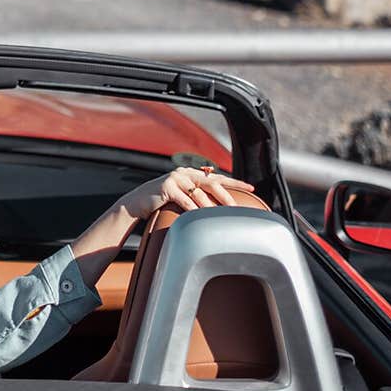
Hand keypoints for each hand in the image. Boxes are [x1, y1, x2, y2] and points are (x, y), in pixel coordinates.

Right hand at [118, 167, 254, 221]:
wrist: (139, 202)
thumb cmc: (164, 202)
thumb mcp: (183, 196)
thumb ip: (199, 197)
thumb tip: (220, 209)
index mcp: (193, 173)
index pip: (218, 177)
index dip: (235, 182)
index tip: (251, 188)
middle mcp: (186, 172)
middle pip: (211, 183)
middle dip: (226, 196)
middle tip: (236, 208)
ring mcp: (176, 178)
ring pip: (199, 193)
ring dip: (210, 207)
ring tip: (219, 217)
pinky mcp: (167, 187)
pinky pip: (184, 200)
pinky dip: (193, 209)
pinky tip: (199, 217)